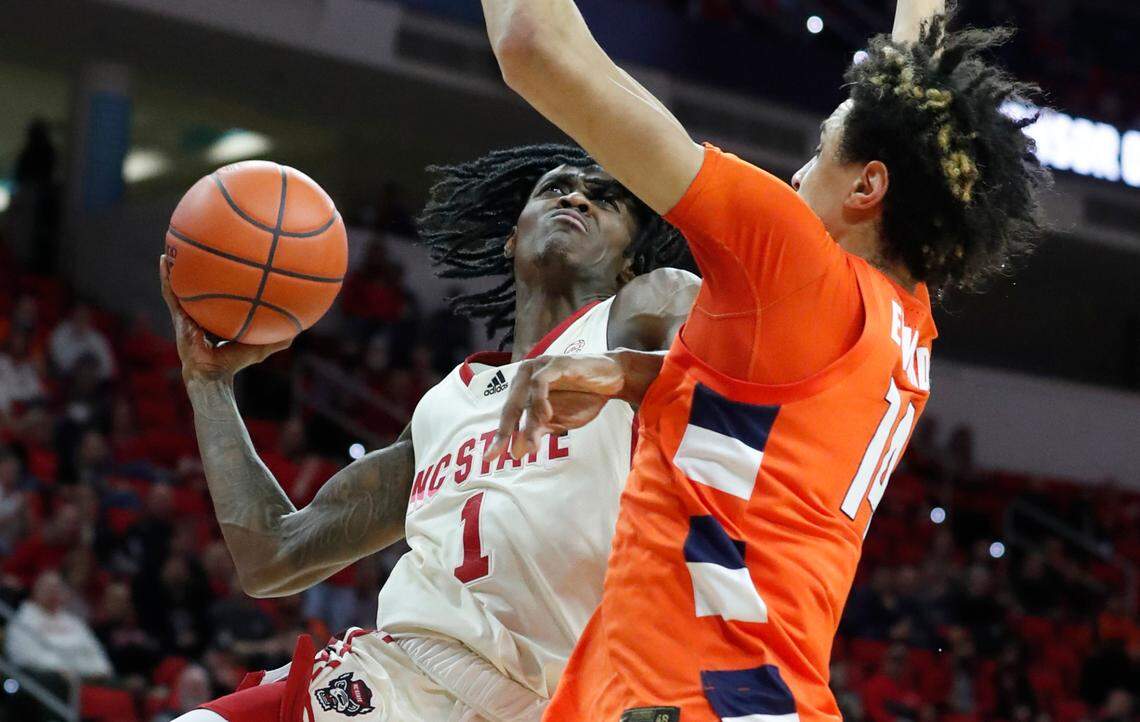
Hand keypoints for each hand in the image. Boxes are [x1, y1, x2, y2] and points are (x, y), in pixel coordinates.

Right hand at [159, 255, 291, 381]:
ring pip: (180, 286)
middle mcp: (202, 314)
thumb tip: (301, 330)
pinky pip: (170, 294)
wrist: (212, 375)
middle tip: (200, 246)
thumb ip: (278, 339)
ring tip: (172, 245)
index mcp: (218, 318)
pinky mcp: (178, 317)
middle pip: (200, 287)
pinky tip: (165, 261)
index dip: (221, 281)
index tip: (226, 260)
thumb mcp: (259, 346)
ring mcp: (187, 315)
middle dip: (198, 268)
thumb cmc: (234, 363)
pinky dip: (167, 277)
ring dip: (176, 267)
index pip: (220, 296)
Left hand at [491, 354, 625, 460]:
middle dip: (505, 432)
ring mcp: (541, 366)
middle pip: (510, 406)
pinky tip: (546, 416)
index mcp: (523, 388)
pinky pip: (540, 381)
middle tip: (505, 454)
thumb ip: (536, 432)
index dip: (500, 437)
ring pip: (524, 397)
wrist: (613, 380)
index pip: (508, 415)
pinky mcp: (556, 363)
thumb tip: (516, 453)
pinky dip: (540, 400)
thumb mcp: (558, 421)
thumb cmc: (583, 397)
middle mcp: (526, 375)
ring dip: (527, 422)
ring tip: (531, 445)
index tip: (491, 459)